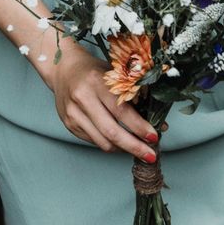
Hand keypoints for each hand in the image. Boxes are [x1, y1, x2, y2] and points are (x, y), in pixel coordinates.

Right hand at [49, 46, 159, 160]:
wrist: (64, 68)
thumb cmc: (94, 70)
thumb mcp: (116, 74)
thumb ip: (136, 95)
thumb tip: (159, 123)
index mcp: (97, 82)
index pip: (121, 111)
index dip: (139, 127)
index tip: (154, 137)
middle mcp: (83, 98)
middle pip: (112, 132)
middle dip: (134, 146)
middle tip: (150, 155)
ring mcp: (73, 113)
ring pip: (102, 142)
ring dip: (123, 149)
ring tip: (138, 149)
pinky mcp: (69, 124)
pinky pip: (94, 141)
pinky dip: (110, 144)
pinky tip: (121, 142)